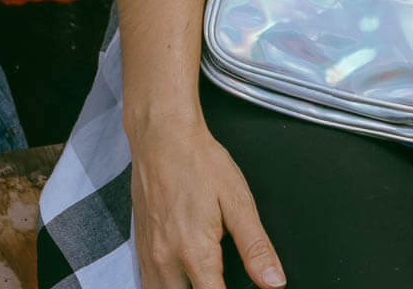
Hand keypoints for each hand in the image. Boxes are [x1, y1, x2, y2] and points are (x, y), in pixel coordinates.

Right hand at [130, 120, 284, 288]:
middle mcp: (166, 259)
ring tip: (203, 281)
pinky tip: (181, 279)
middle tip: (221, 282)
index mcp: (195, 252)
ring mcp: (148, 255)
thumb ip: (256, 247)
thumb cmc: (200, 163)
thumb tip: (273, 281)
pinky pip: (147, 282)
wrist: (163, 138)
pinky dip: (163, 287)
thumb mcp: (238, 202)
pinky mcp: (139, 247)